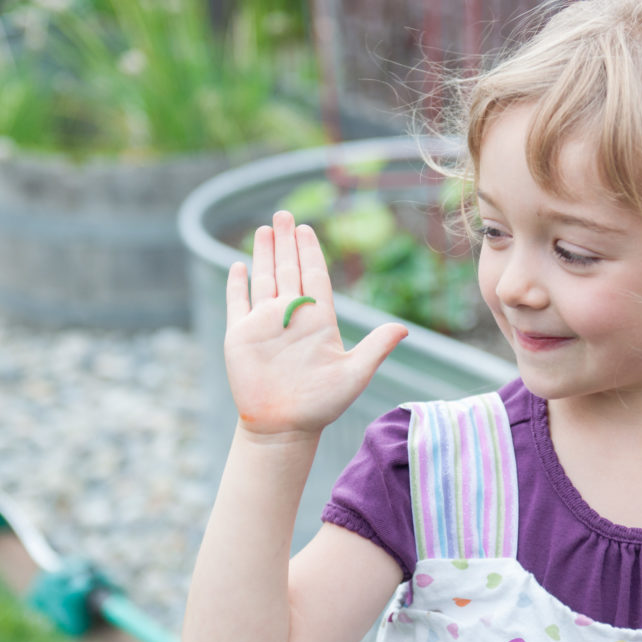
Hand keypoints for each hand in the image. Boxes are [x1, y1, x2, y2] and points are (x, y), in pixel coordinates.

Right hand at [224, 210, 407, 436]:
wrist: (284, 427)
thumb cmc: (322, 404)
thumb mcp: (354, 373)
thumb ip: (376, 348)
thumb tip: (404, 330)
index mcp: (318, 320)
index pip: (313, 276)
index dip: (310, 252)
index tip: (307, 228)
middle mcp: (290, 316)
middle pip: (288, 269)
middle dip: (286, 241)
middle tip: (284, 213)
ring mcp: (264, 324)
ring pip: (264, 279)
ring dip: (264, 254)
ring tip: (265, 228)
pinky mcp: (241, 336)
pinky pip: (238, 303)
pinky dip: (237, 284)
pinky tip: (240, 265)